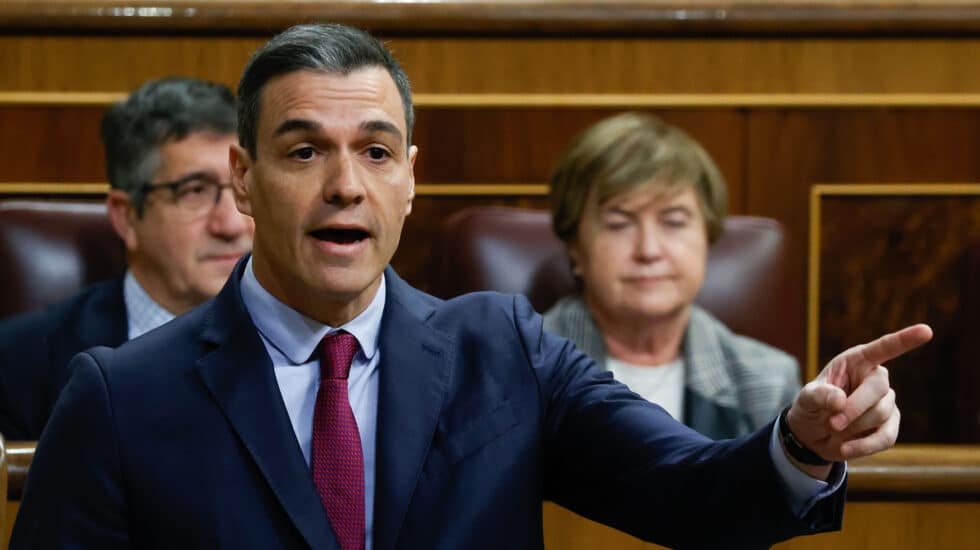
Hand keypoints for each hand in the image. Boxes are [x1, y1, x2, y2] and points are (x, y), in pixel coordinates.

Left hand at [787, 324, 932, 463]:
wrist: (813, 436)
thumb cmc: (810, 408)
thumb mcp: (806, 399)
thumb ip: (818, 396)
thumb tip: (840, 400)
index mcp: (856, 361)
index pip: (883, 348)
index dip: (904, 340)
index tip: (927, 330)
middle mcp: (875, 378)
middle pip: (878, 389)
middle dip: (854, 409)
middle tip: (831, 423)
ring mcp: (886, 402)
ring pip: (880, 414)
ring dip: (853, 427)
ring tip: (833, 429)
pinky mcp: (890, 426)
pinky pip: (886, 437)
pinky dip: (864, 446)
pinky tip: (845, 448)